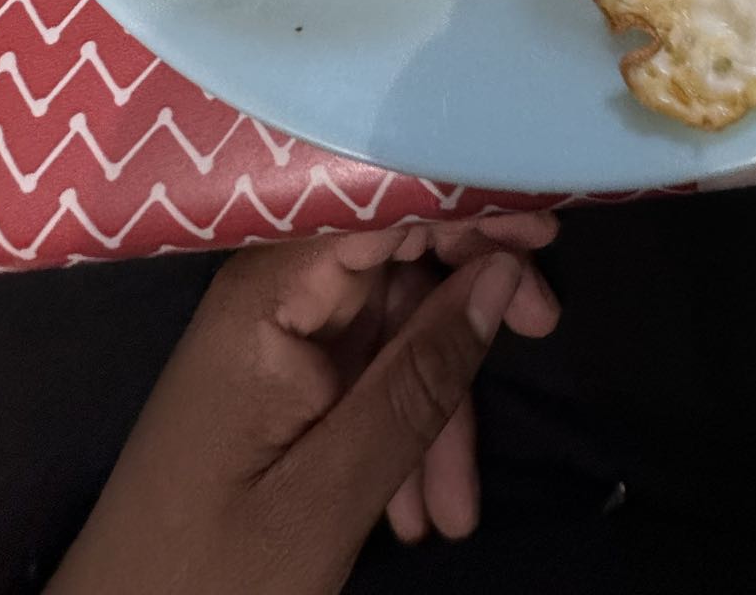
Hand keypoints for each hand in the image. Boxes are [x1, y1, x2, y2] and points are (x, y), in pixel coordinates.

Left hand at [47, 213, 559, 594]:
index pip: (380, 203)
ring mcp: (273, 341)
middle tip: (543, 339)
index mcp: (267, 298)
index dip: (464, 199)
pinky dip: (404, 429)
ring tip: (456, 512)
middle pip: (396, 261)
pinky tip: (421, 509)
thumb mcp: (331, 493)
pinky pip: (364, 375)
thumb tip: (502, 271)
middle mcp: (269, 297)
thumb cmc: (210, 574)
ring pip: (392, 327)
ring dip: (438, 405)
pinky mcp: (277, 383)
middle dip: (467, 312)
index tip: (545, 229)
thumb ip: (419, 380)